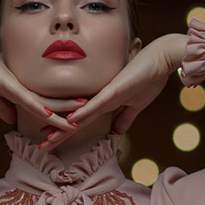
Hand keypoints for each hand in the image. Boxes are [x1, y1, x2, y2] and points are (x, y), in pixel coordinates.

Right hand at [0, 23, 76, 130]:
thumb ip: (3, 107)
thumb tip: (12, 121)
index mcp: (21, 90)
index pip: (46, 105)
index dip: (61, 113)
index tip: (76, 120)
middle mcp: (23, 87)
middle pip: (52, 103)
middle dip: (70, 113)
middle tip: (90, 118)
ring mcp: (16, 85)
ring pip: (45, 103)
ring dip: (63, 112)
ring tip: (81, 119)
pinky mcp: (6, 83)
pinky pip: (27, 99)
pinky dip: (41, 109)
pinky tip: (53, 116)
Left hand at [40, 33, 187, 150]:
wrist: (162, 58)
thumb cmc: (149, 78)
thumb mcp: (136, 105)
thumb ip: (125, 118)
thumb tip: (117, 133)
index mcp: (105, 102)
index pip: (81, 119)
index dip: (66, 130)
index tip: (52, 139)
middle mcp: (100, 98)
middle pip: (75, 119)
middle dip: (59, 133)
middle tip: (43, 145)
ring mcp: (105, 93)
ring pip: (80, 113)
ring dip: (64, 127)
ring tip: (47, 139)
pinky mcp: (114, 89)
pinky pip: (95, 104)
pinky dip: (82, 113)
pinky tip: (69, 122)